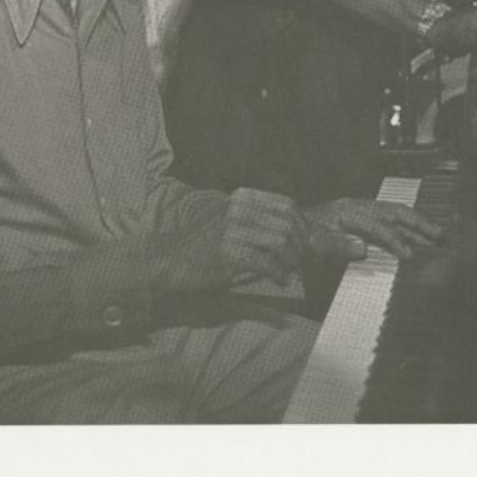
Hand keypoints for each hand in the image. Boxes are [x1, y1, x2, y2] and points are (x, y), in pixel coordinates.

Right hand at [159, 189, 308, 289]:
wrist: (170, 258)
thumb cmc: (205, 243)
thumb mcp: (233, 222)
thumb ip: (263, 222)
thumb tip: (306, 231)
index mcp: (242, 197)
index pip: (287, 205)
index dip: (302, 226)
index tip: (303, 244)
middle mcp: (237, 208)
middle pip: (287, 225)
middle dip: (298, 247)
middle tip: (294, 263)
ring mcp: (231, 229)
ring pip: (280, 243)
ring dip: (289, 262)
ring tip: (285, 271)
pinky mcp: (227, 252)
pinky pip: (266, 263)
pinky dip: (278, 273)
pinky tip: (277, 279)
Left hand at [302, 197, 445, 261]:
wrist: (294, 227)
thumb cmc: (304, 236)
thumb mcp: (315, 242)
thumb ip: (338, 245)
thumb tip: (362, 248)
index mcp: (348, 211)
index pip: (379, 226)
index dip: (396, 240)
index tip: (410, 255)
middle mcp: (358, 206)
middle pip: (394, 211)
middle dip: (418, 223)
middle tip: (439, 235)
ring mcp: (362, 209)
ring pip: (395, 213)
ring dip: (416, 223)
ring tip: (436, 234)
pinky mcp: (364, 215)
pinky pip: (390, 218)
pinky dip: (406, 225)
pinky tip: (416, 235)